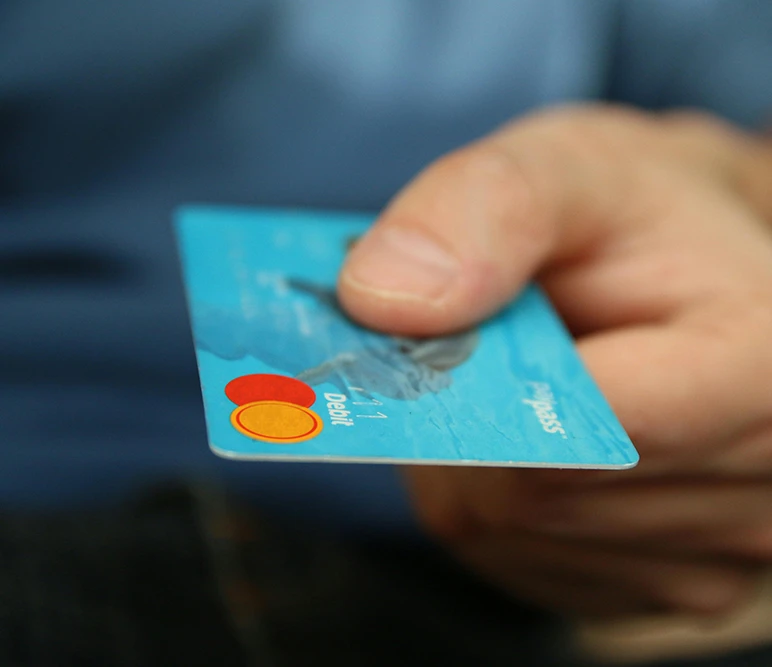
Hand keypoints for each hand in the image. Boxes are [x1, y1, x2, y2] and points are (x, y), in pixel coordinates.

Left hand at [336, 105, 771, 618]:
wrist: (690, 275)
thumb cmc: (638, 221)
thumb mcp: (573, 168)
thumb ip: (491, 209)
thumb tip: (382, 300)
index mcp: (760, 372)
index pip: (578, 427)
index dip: (472, 383)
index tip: (416, 338)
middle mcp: (756, 489)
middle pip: (524, 496)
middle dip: (461, 414)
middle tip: (465, 345)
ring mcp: (711, 559)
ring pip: (505, 533)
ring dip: (470, 454)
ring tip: (511, 382)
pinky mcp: (654, 584)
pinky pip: (514, 558)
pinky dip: (490, 494)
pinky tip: (527, 436)